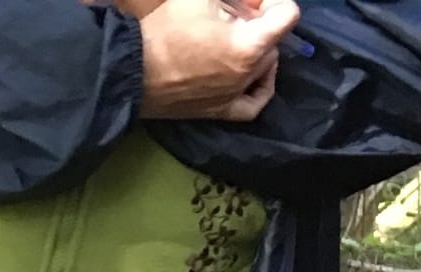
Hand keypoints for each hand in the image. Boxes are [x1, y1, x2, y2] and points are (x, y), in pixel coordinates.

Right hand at [137, 0, 296, 118]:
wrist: (131, 71)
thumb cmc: (165, 31)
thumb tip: (244, 3)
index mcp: (249, 45)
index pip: (288, 16)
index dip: (275, 2)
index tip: (256, 2)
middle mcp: (247, 74)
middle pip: (274, 41)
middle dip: (262, 25)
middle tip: (237, 17)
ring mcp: (234, 96)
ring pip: (264, 68)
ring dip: (257, 50)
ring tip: (237, 41)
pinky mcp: (220, 111)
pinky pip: (253, 104)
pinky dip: (260, 87)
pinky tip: (254, 75)